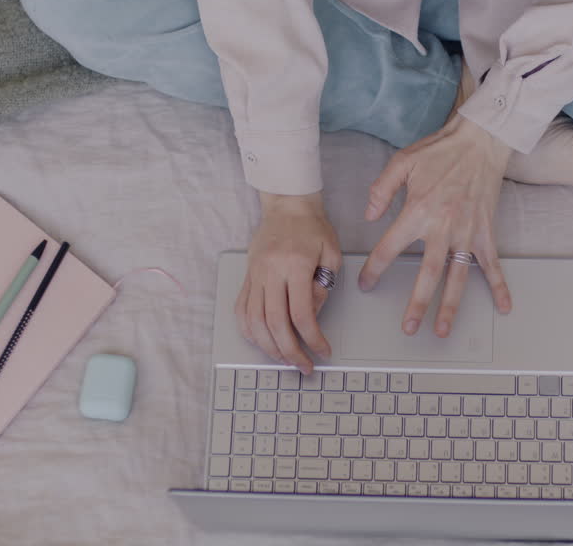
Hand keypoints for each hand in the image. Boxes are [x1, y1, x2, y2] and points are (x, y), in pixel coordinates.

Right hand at [237, 191, 340, 373]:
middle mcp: (270, 272)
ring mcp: (254, 275)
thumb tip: (312, 317)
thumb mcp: (331, 253)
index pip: (301, 313)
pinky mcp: (247, 276)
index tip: (323, 352)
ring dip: (268, 347)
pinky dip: (250, 331)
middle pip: (275, 323)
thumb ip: (323, 287)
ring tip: (285, 360)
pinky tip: (262, 342)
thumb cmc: (312, 227)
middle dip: (290, 352)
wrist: (287, 205)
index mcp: (294, 265)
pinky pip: (241, 309)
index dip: (313, 338)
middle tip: (304, 367)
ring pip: (254, 321)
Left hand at [358, 115, 514, 336]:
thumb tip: (368, 215)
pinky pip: (492, 264)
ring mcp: (467, 232)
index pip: (390, 248)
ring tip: (442, 329)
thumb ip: (381, 189)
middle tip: (408, 328)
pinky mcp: (485, 232)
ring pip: (457, 277)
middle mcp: (443, 227)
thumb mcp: (402, 162)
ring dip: (450, 306)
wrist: (480, 141)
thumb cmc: (441, 151)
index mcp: (418, 212)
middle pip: (427, 274)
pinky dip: (500, 286)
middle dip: (417, 304)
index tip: (366, 284)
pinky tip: (503, 306)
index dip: (375, 268)